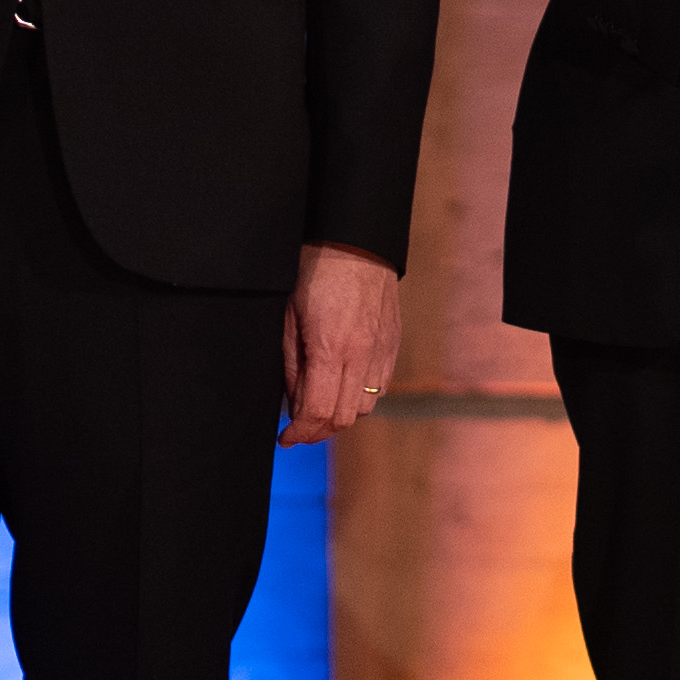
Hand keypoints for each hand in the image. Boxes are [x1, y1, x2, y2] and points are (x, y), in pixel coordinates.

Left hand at [281, 241, 401, 444]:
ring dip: (341, 414)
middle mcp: (363, 354)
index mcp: (331, 347)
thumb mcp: (288, 317)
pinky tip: (343, 385)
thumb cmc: (315, 271)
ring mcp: (382, 350)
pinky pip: (380, 386)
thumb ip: (292, 365)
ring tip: (320, 405)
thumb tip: (294, 403)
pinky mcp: (393, 343)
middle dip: (318, 430)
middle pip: (344, 417)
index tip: (286, 438)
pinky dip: (361, 395)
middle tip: (298, 429)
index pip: (319, 411)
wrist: (356, 240)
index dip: (300, 432)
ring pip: (366, 407)